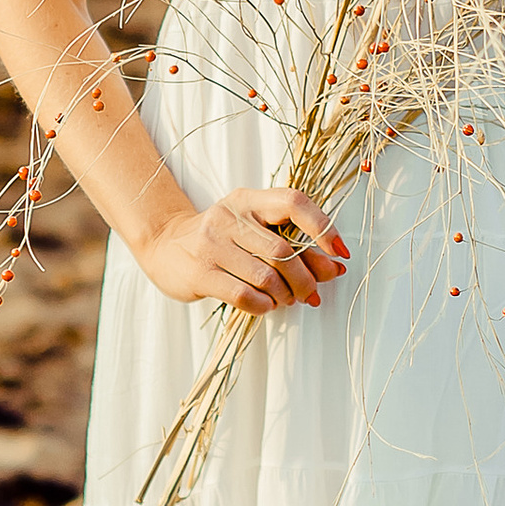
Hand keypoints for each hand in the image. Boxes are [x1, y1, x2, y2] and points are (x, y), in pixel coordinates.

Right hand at [140, 185, 349, 314]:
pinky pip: (243, 294)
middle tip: (311, 294)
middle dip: (306, 279)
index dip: (323, 227)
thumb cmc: (220, 240)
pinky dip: (263, 305)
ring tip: (285, 300)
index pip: (294, 202)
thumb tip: (336, 268)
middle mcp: (229, 217)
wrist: (164, 246)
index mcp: (249, 200)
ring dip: (285, 295)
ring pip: (266, 275)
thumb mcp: (254, 232)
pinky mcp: (200, 272)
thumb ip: (294, 247)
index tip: (340, 253)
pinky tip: (266, 305)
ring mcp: (212, 244)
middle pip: (283, 250)